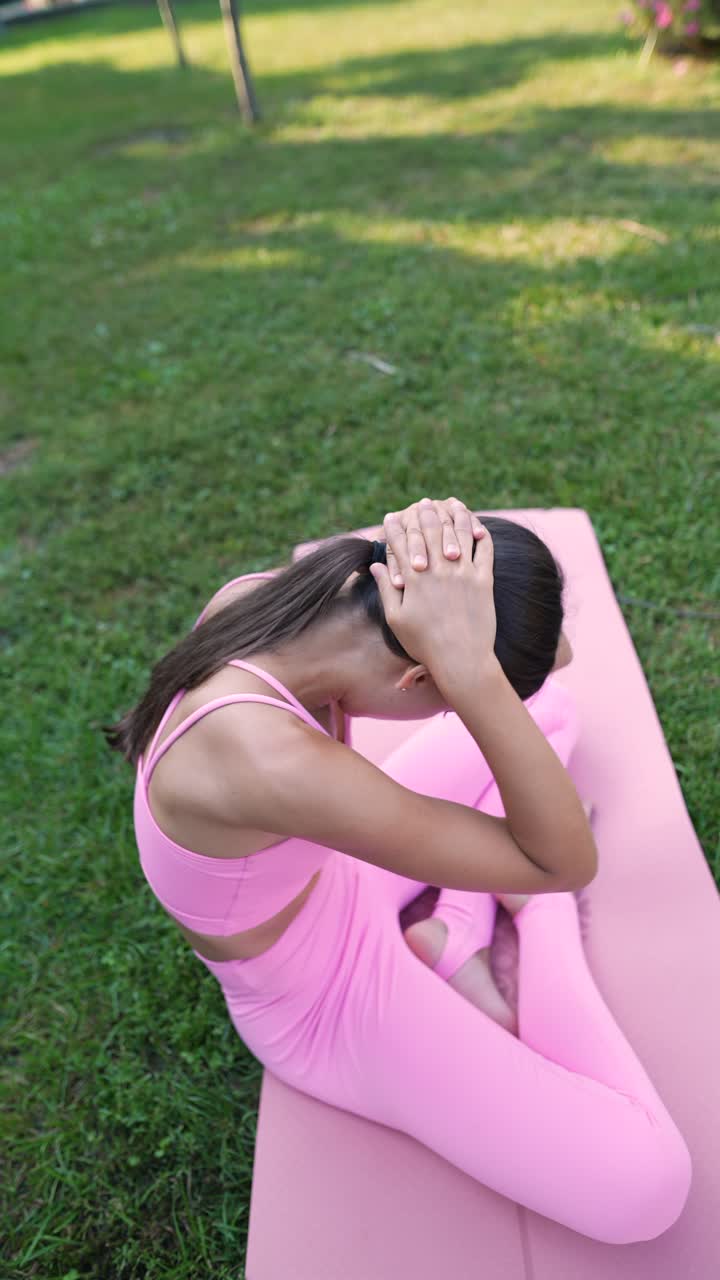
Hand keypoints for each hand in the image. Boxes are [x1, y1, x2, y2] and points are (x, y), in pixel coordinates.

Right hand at [371, 501, 497, 685]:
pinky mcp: (484, 580)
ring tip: (452, 504)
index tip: (391, 516)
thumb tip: (376, 566)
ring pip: (460, 533)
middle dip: (424, 513)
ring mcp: (464, 573)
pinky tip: (477, 526)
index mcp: (414, 579)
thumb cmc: (424, 643)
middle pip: (431, 530)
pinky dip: (481, 533)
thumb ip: (386, 589)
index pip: (401, 543)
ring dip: (456, 514)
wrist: (461, 659)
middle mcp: (439, 570)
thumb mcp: (396, 619)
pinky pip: (485, 549)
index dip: (394, 527)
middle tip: (423, 503)